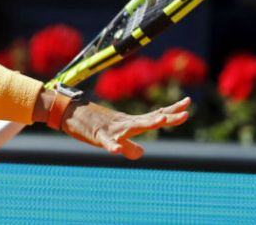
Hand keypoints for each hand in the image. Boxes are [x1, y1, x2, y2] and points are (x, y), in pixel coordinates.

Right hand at [61, 97, 190, 159]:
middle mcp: (124, 123)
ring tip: (160, 121)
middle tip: (186, 114)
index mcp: (129, 122)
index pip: (154, 115)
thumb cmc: (91, 123)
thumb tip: (142, 153)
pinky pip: (106, 142)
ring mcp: (111, 129)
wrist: (67, 112)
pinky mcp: (97, 135)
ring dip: (146, 123)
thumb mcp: (113, 136)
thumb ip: (129, 145)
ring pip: (131, 127)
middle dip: (167, 118)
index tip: (188, 102)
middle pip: (149, 120)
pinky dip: (112, 146)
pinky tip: (116, 152)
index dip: (171, 111)